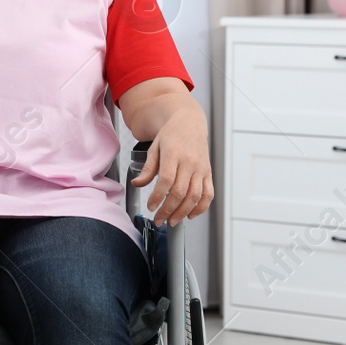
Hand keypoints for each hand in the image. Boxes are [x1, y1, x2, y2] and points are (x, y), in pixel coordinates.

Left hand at [131, 108, 211, 226]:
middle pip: (180, 192)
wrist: (189, 123)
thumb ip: (147, 168)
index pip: (166, 180)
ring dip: (183, 212)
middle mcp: (189, 162)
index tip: (151, 207)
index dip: (158, 196)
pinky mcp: (208, 173)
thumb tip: (137, 184)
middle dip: (168, 210)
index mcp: (173, 154)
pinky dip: (201, 207)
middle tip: (159, 220)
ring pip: (195, 196)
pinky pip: (208, 194)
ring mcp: (201, 168)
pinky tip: (190, 215)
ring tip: (172, 221)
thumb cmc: (171, 135)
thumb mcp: (154, 148)